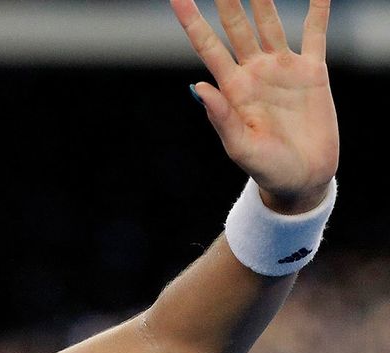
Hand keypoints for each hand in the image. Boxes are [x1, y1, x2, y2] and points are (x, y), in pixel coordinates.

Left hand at [172, 0, 338, 212]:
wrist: (302, 179)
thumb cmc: (266, 168)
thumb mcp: (239, 147)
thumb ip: (220, 117)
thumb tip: (197, 87)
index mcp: (231, 88)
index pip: (207, 46)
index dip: (191, 21)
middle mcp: (253, 71)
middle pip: (236, 25)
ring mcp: (281, 68)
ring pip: (270, 21)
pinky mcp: (311, 71)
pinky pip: (315, 32)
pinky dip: (317, 8)